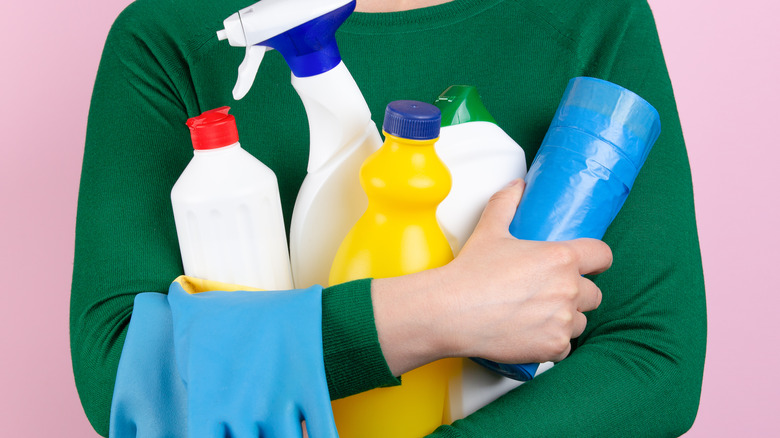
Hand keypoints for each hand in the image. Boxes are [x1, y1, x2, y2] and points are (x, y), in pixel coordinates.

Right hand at [372, 179, 611, 374]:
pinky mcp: (553, 346)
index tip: (590, 265)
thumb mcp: (490, 229)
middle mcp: (569, 288)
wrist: (451, 311)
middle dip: (577, 294)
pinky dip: (552, 343)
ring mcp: (563, 320)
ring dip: (567, 319)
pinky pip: (565, 347)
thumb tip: (517, 186)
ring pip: (581, 322)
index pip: (603, 256)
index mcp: (561, 257)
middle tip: (551, 293)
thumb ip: (507, 203)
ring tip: (541, 316)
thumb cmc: (470, 273)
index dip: (597, 260)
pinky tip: (533, 335)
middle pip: (594, 293)